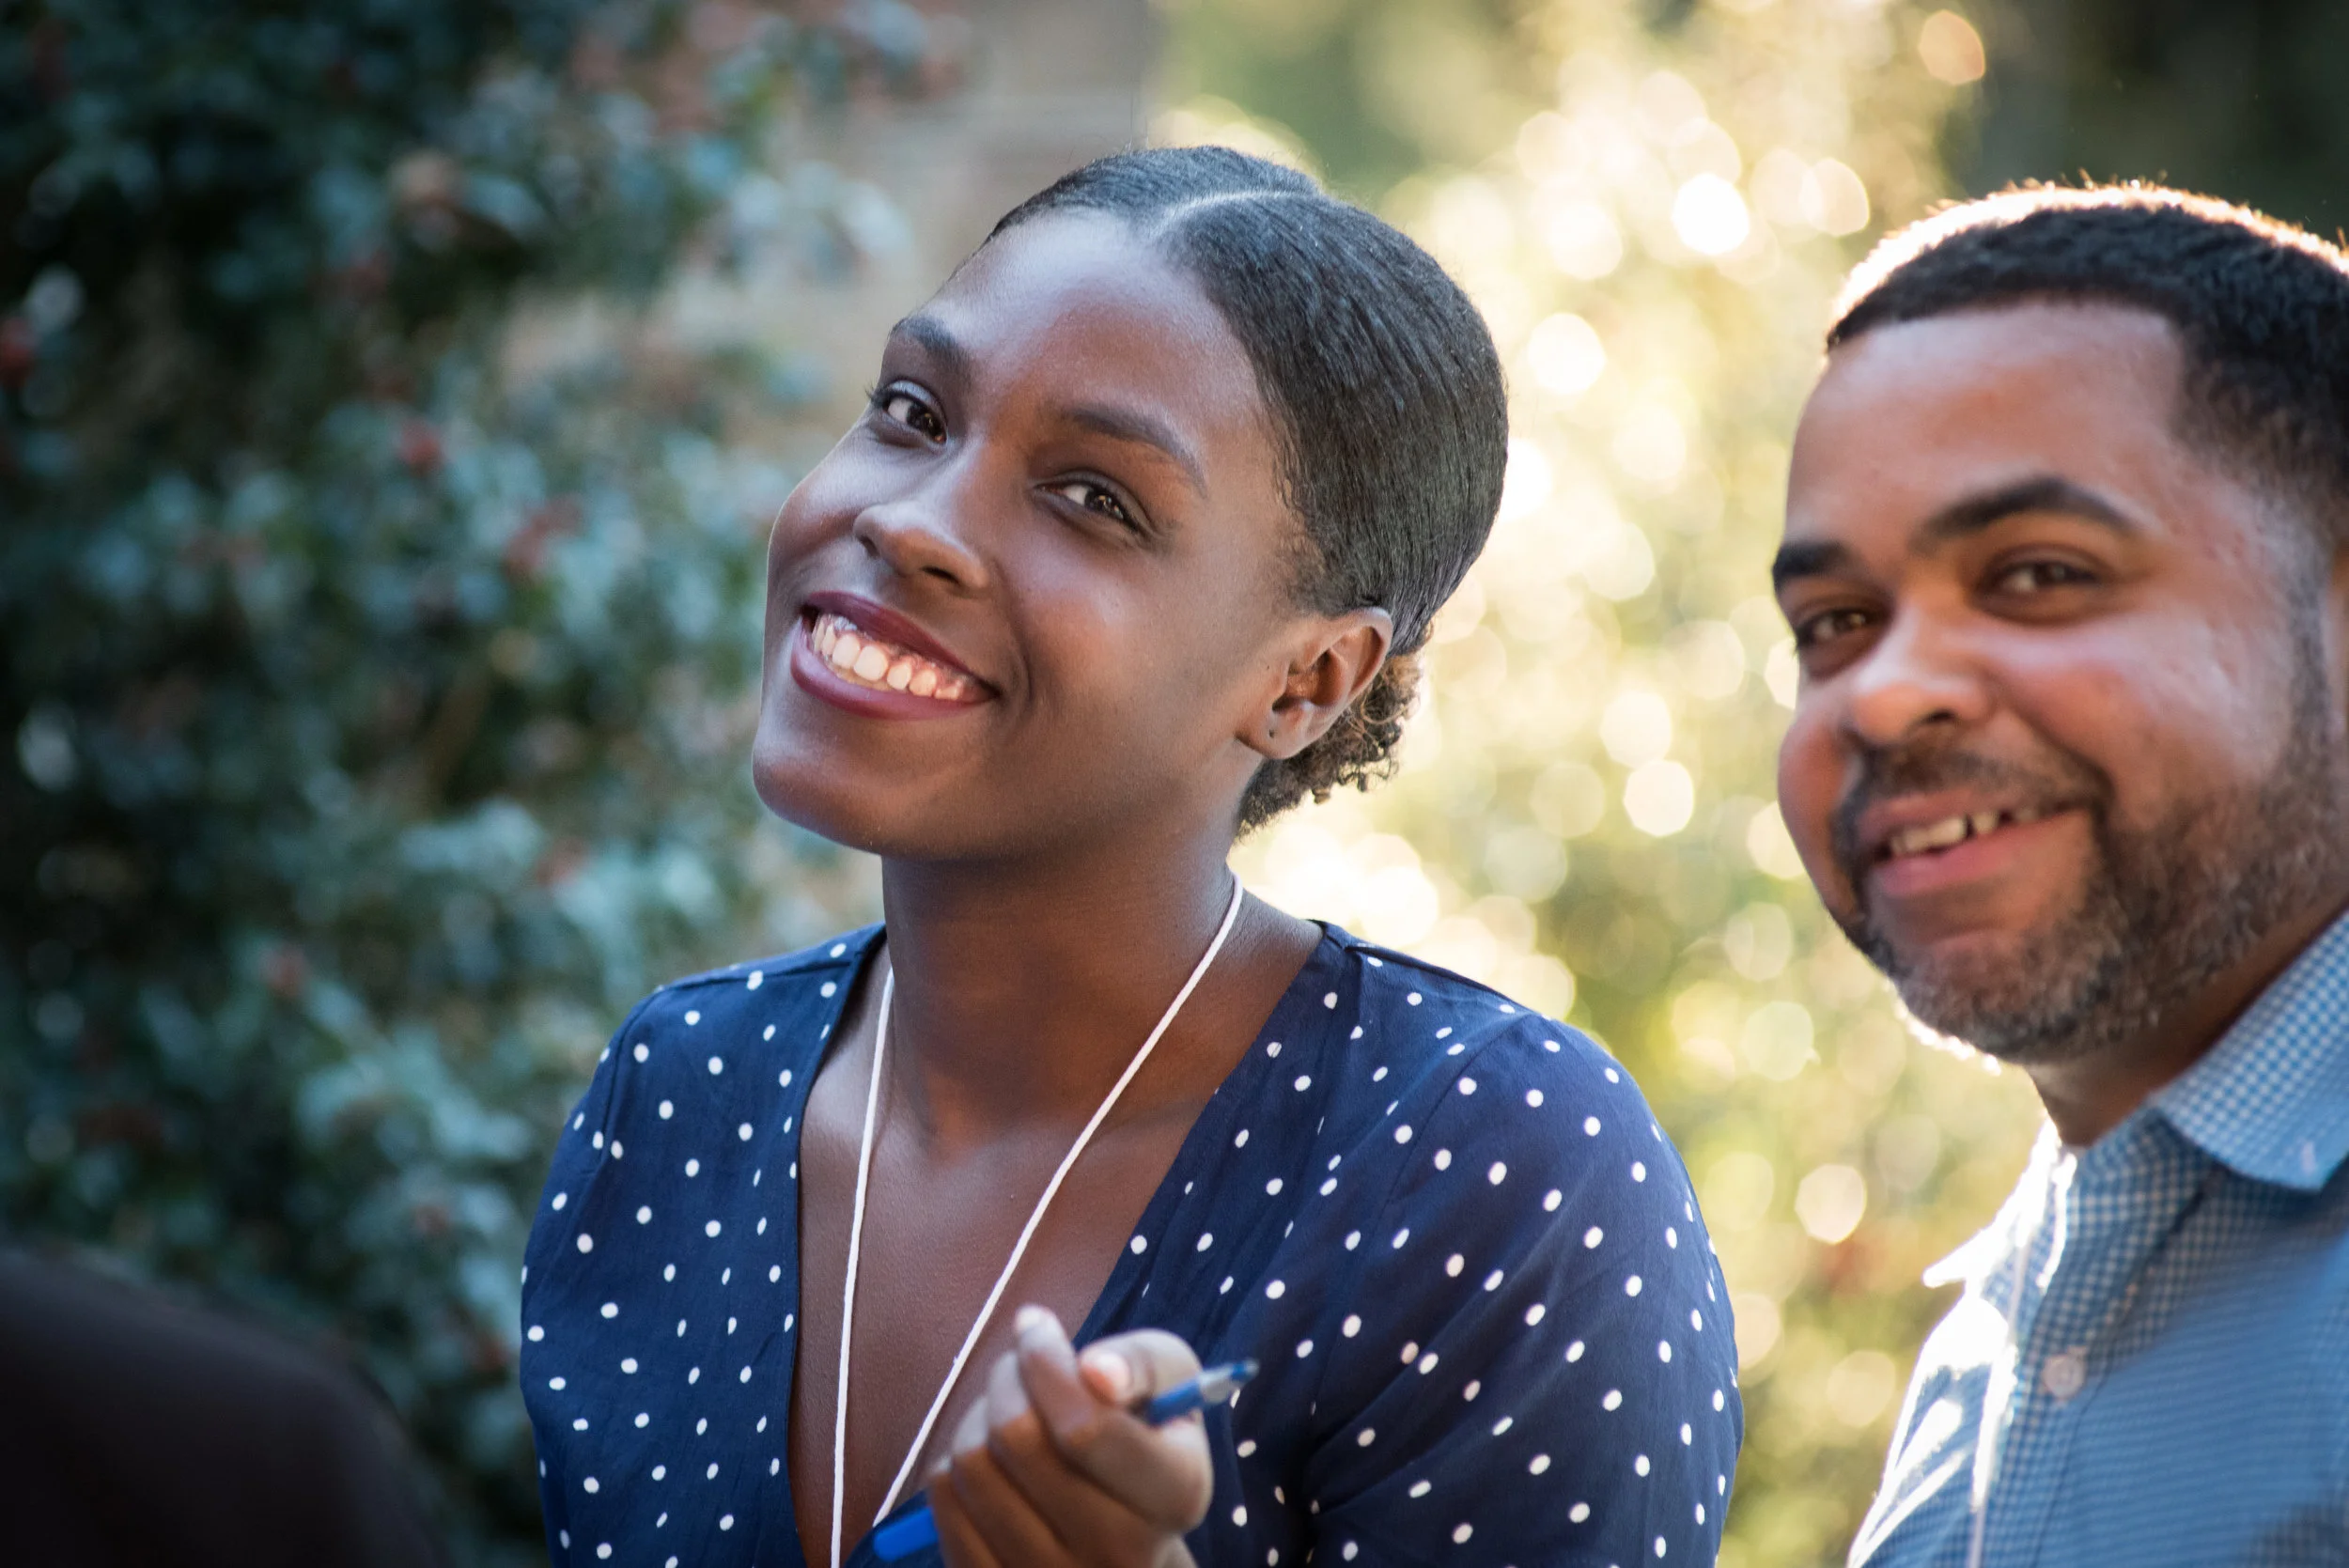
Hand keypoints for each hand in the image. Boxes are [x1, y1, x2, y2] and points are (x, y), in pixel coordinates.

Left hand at [927, 1305, 1211, 1567]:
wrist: (1126, 1543)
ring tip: (1008, 1410)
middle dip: (1008, 1375)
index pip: (1085, 1428)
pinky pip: (942, 1501)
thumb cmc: (1147, 1445)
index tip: (1036, 1325)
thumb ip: (1143, 1362)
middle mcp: (1118, 1554)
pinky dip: (955, 1461)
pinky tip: (992, 1459)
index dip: (1045, 1361)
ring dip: (978, 1415)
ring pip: (972, 1464)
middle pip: (1016, 1437)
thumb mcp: (1171, 1388)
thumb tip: (1094, 1370)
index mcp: (1174, 1496)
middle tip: (1020, 1364)